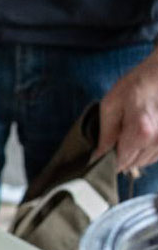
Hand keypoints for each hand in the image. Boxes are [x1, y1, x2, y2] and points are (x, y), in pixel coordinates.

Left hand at [97, 51, 157, 173]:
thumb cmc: (137, 85)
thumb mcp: (111, 105)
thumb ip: (105, 135)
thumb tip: (97, 157)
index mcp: (140, 133)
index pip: (120, 161)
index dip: (107, 161)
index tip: (98, 156)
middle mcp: (157, 141)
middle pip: (133, 164)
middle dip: (119, 157)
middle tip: (112, 141)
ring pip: (145, 162)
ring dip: (132, 155)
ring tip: (127, 134)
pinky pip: (155, 155)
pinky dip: (144, 151)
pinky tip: (139, 136)